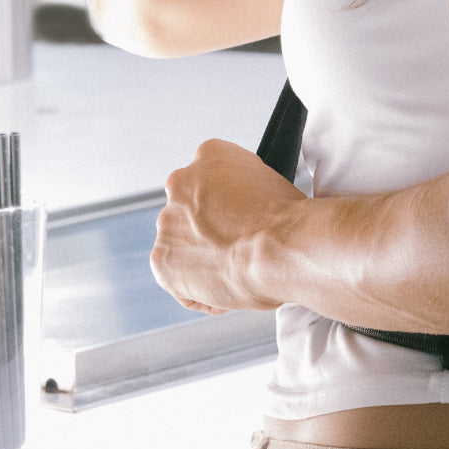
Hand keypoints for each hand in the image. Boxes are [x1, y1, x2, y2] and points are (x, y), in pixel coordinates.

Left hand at [151, 138, 307, 313]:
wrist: (280, 248)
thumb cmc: (286, 220)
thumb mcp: (272, 182)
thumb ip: (246, 189)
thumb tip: (248, 210)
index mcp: (210, 154)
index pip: (210, 179)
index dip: (227, 205)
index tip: (240, 220)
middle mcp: (181, 182)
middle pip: (190, 211)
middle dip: (208, 230)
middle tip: (238, 247)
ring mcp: (168, 222)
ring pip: (181, 245)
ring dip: (202, 259)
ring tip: (236, 272)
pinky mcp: (161, 260)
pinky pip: (178, 282)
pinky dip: (200, 293)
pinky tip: (227, 291)